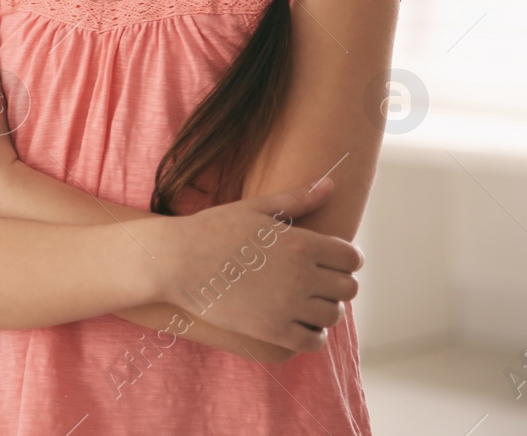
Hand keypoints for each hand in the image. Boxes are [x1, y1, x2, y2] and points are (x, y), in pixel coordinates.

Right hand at [149, 177, 361, 356]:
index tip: (328, 260)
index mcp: (301, 244)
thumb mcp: (254, 208)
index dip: (345, 258)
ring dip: (324, 308)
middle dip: (336, 283)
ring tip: (304, 301)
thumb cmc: (211, 229)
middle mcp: (301, 276)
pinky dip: (312, 334)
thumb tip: (331, 184)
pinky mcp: (272, 331)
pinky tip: (297, 323)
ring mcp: (287, 306)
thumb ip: (297, 199)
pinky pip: (313, 342)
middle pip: (347, 288)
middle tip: (314, 280)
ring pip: (333, 315)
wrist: (175, 261)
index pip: (352, 258)